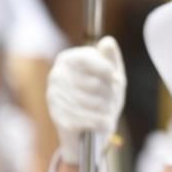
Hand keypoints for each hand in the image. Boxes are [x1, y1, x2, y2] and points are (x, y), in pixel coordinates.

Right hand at [47, 36, 125, 164]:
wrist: (88, 130)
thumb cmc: (102, 96)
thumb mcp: (111, 73)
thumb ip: (111, 57)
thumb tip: (108, 41)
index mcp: (67, 59)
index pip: (89, 59)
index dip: (108, 71)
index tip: (116, 78)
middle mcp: (56, 76)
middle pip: (97, 83)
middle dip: (111, 93)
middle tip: (110, 98)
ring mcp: (55, 98)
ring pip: (97, 103)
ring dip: (109, 109)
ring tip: (106, 110)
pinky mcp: (59, 120)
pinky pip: (93, 120)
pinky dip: (103, 123)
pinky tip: (102, 123)